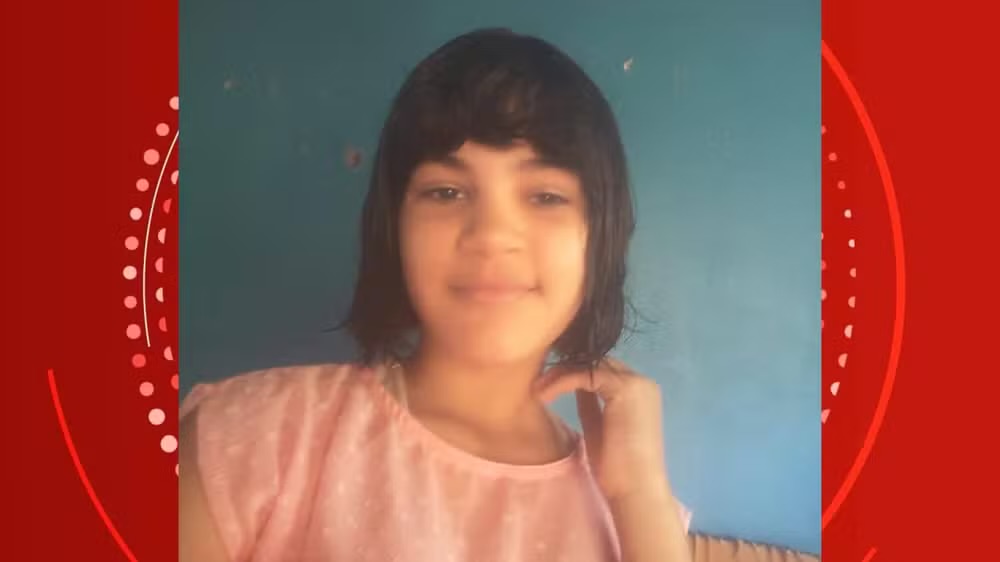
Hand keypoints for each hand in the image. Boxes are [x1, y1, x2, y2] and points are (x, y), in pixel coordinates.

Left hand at [533, 357, 670, 501]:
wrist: (635, 489)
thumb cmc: (617, 468)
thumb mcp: (598, 428)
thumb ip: (590, 404)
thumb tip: (573, 387)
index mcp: (638, 392)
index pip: (602, 369)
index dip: (573, 372)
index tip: (545, 382)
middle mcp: (641, 382)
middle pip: (596, 361)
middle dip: (565, 367)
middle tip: (538, 381)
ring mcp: (636, 383)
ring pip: (589, 364)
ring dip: (559, 373)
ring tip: (537, 389)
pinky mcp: (625, 389)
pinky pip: (586, 374)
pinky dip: (561, 382)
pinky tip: (544, 396)